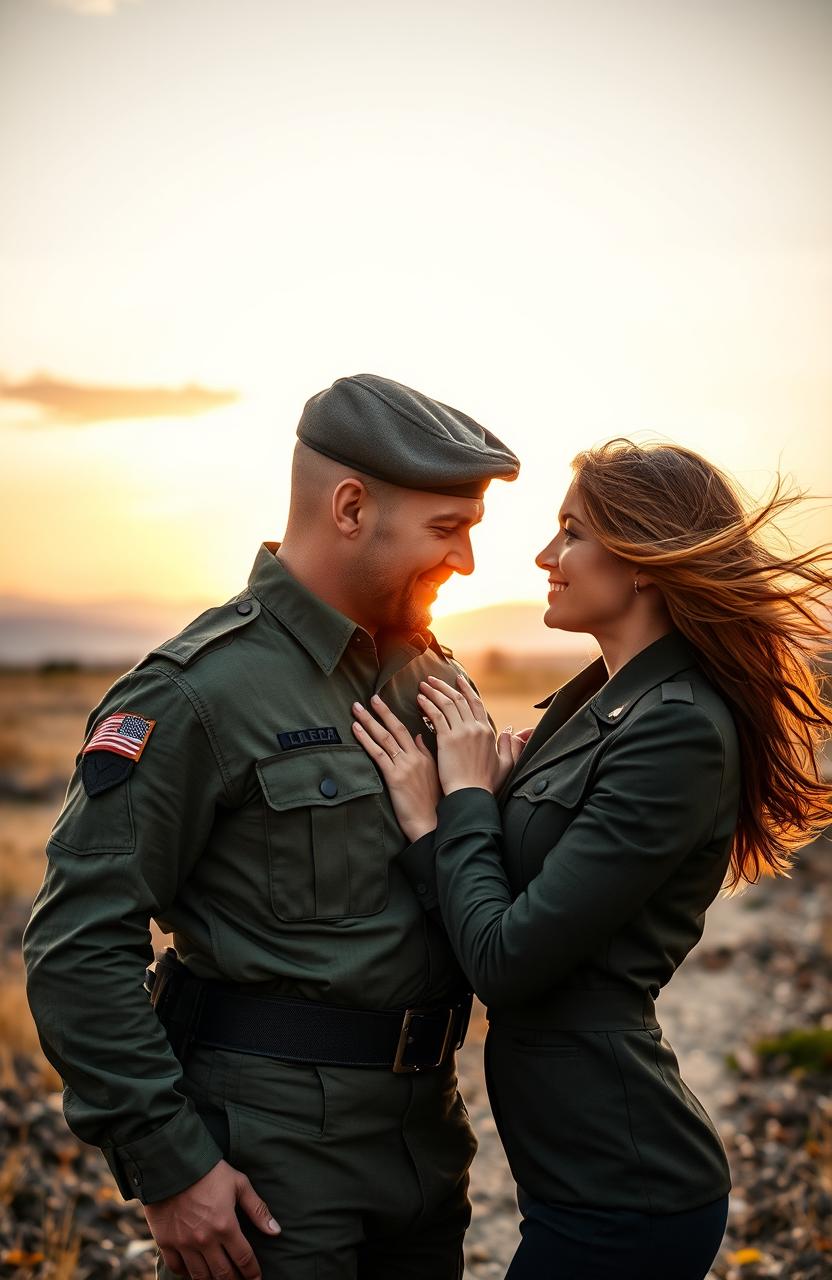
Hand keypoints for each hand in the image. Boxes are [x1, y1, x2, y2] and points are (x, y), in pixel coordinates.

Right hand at [142, 1159, 279, 1279]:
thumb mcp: (239, 1184)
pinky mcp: (166, 1242)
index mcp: (226, 1226)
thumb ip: (257, 1210)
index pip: (244, 1259)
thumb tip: (276, 1231)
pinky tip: (195, 1273)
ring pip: (201, 1276)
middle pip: (223, 1274)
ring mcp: (184, 1244)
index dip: (252, 1272)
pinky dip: (187, 1274)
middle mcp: (205, 1240)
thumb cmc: (209, 1172)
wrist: (173, 1163)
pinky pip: (177, 1268)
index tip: (256, 1279)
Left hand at [352, 695, 440, 841]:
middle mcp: (414, 757)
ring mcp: (405, 766)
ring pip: (385, 738)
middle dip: (381, 711)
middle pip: (395, 728)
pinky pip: (378, 753)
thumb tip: (418, 737)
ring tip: (357, 708)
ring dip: (369, 721)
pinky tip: (356, 729)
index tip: (384, 704)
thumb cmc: (432, 804)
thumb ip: (426, 754)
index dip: (394, 716)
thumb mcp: (434, 774)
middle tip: (370, 697)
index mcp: (424, 756)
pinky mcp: (395, 777)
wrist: (431, 823)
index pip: (406, 730)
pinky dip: (366, 739)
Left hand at [417, 674, 519, 794]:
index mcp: (487, 732)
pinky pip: (436, 716)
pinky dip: (428, 705)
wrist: (471, 796)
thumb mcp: (505, 764)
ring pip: (447, 704)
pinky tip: (420, 700)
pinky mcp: (447, 740)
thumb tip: (510, 730)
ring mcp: (461, 733)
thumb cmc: (486, 784)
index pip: (476, 703)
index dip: (466, 689)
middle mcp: (475, 728)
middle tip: (432, 679)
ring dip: (434, 692)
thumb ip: (509, 745)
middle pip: (459, 699)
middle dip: (445, 686)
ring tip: (423, 685)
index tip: (457, 679)